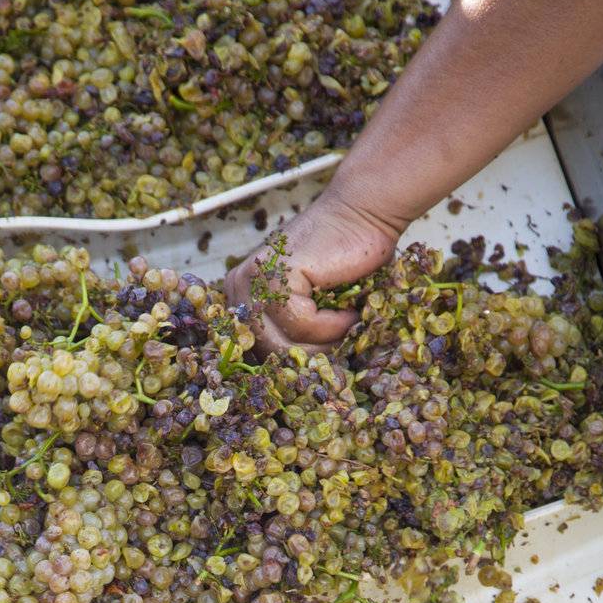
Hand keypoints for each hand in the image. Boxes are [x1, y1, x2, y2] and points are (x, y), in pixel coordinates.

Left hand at [224, 190, 403, 355]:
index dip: (290, 365)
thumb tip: (293, 387)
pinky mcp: (274, 277)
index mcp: (240, 297)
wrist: (364, 214)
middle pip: (268, 355)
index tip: (321, 364)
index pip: (254, 354)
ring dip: (324, 343)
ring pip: (283, 346)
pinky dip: (333, 325)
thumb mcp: (309, 307)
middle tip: (343, 342)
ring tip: (347, 323)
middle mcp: (238, 289)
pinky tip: (348, 308)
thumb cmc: (345, 261)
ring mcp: (251, 282)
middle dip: (311, 357)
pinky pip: (303, 325)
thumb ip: (292, 335)